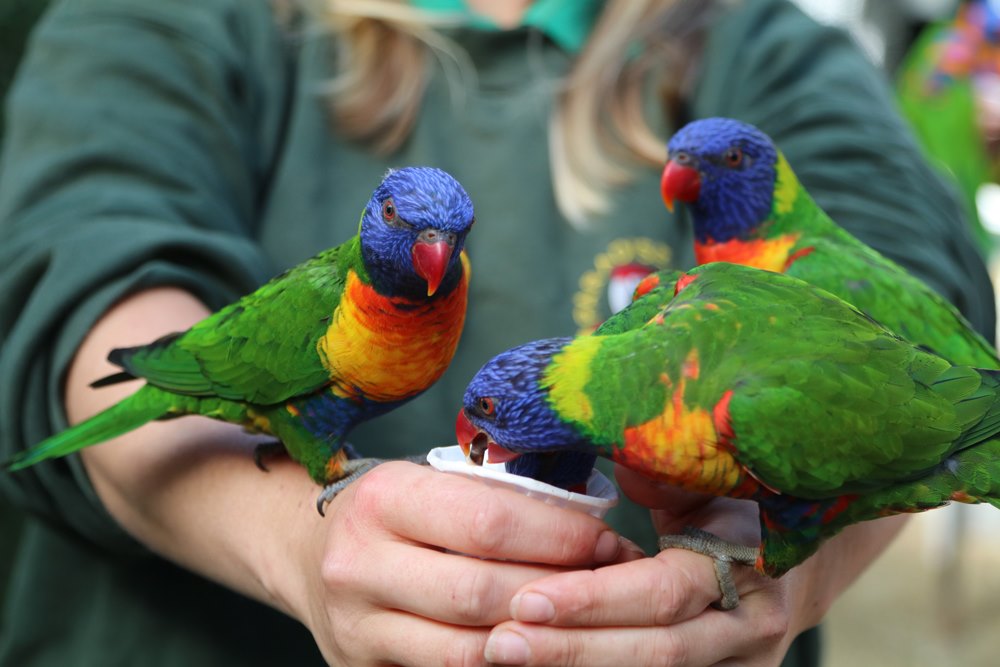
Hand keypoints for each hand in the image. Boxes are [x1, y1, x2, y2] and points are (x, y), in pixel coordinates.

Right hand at [286, 461, 642, 665]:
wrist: (310, 554)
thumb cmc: (394, 512)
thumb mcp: (432, 484)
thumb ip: (496, 499)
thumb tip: (592, 526)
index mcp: (384, 497)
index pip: (489, 522)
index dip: (560, 537)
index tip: (607, 541)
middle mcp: (360, 562)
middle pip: (482, 592)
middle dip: (558, 592)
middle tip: (608, 585)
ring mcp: (356, 625)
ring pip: (468, 649)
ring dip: (538, 637)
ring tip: (580, 619)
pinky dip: (502, 662)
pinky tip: (536, 645)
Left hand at [482, 464, 905, 666]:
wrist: (799, 545)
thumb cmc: (732, 490)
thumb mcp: (697, 468)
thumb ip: (650, 465)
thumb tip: (568, 432)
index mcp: (750, 560)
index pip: (663, 591)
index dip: (594, 599)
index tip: (525, 600)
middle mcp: (753, 623)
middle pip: (657, 649)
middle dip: (574, 649)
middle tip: (504, 643)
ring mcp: (743, 662)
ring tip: (511, 655)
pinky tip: (546, 666)